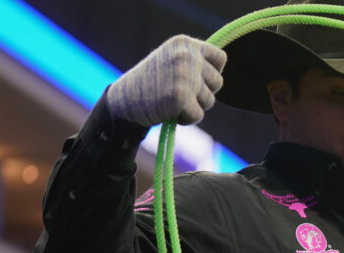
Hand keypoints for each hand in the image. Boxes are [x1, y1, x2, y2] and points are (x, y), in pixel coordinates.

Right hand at [105, 34, 225, 126]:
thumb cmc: (149, 83)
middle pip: (217, 82)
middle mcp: (186, 56)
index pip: (220, 58)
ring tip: (172, 101)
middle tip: (180, 93)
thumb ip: (194, 60)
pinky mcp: (181, 98)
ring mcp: (184, 77)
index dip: (212, 73)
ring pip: (209, 100)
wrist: (122, 100)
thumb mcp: (171, 60)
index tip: (198, 79)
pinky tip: (169, 112)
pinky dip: (186, 119)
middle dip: (202, 93)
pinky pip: (198, 115)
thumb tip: (221, 69)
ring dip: (194, 106)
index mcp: (184, 43)